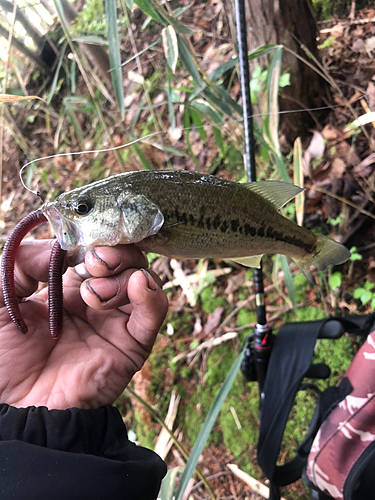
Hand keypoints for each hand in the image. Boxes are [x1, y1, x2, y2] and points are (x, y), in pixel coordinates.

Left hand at [0, 240, 167, 409]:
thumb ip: (22, 262)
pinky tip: (138, 287)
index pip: (95, 248)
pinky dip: (152, 293)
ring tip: (93, 296)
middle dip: (115, 252)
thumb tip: (59, 243)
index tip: (83, 238)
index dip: (94, 238)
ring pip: (142, 278)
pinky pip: (155, 312)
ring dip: (122, 276)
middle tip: (96, 261)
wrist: (16, 408)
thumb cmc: (1, 356)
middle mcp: (96, 299)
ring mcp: (115, 321)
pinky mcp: (132, 344)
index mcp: (66, 286)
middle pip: (125, 259)